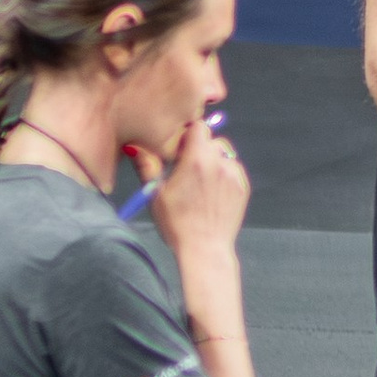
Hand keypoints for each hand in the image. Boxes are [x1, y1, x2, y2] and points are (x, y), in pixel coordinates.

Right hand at [141, 117, 248, 258]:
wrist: (205, 248)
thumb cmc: (176, 224)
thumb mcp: (155, 193)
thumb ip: (147, 165)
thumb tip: (133, 146)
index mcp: (196, 160)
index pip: (199, 127)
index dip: (188, 134)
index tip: (179, 148)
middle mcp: (219, 163)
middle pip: (212, 139)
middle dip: (200, 147)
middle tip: (187, 166)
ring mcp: (234, 175)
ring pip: (225, 153)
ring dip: (214, 159)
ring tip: (200, 181)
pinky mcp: (243, 187)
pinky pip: (233, 169)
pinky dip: (224, 173)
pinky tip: (212, 191)